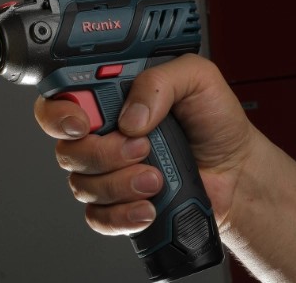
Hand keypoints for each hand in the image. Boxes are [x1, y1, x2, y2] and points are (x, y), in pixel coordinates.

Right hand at [33, 53, 258, 234]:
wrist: (237, 171)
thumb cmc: (215, 122)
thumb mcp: (197, 78)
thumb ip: (159, 80)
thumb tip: (130, 115)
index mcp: (109, 99)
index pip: (58, 101)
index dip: (58, 114)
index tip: (81, 123)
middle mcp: (101, 135)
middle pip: (66, 149)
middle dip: (102, 153)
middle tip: (141, 147)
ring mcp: (107, 172)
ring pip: (81, 185)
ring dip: (120, 185)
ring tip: (157, 178)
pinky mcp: (117, 205)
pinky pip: (97, 217)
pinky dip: (121, 216)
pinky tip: (148, 207)